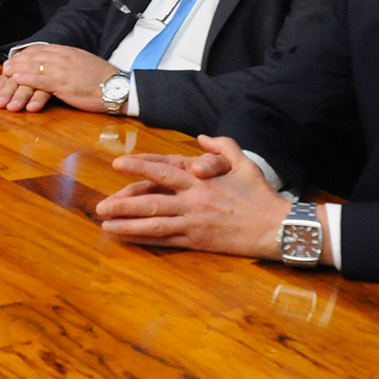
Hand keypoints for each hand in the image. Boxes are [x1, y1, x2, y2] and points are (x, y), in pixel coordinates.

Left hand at [0, 44, 117, 112]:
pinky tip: (16, 79)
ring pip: (33, 66)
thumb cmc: (101, 80)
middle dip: (17, 64)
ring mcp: (61, 69)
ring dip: (16, 71)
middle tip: (3, 70)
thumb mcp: (81, 64)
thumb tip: (54, 66)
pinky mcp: (63, 83)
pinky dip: (26, 78)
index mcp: (66, 51)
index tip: (13, 62)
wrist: (117, 87)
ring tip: (5, 74)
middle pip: (33, 57)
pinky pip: (40, 79)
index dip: (24, 57)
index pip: (40, 51)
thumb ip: (66, 62)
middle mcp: (62, 56)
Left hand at [94, 134, 296, 260]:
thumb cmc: (260, 194)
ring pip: (154, 223)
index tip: (118, 164)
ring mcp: (194, 223)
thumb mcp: (244, 163)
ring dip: (128, 225)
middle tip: (100, 205)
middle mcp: (193, 201)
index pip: (163, 171)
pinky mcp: (199, 241)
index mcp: (201, 180)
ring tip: (106, 225)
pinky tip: (130, 240)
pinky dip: (146, 240)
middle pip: (151, 201)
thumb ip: (222, 146)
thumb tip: (201, 137)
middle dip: (123, 202)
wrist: (277, 227)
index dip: (139, 167)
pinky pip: (167, 240)